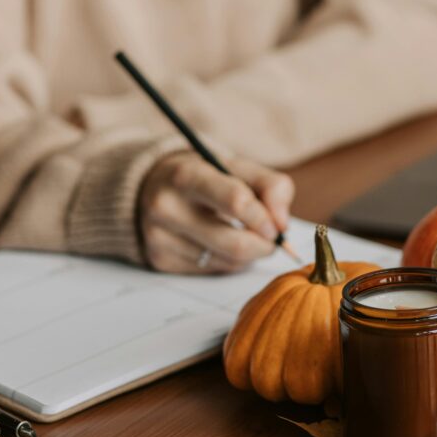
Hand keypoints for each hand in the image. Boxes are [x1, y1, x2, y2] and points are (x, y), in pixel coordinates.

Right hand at [138, 151, 294, 273]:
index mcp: (187, 175)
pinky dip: (229, 262)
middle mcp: (166, 207)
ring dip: (249, 254)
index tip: (276, 226)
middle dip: (264, 245)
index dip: (263, 217)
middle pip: (233, 243)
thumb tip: (282, 224)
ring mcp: (159, 237)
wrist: (154, 185)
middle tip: (272, 238)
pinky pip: (212, 271)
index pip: (236, 201)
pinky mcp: (160, 260)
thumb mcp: (238, 166)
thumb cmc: (206, 175)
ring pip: (226, 261)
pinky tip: (223, 243)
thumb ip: (272, 186)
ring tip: (247, 236)